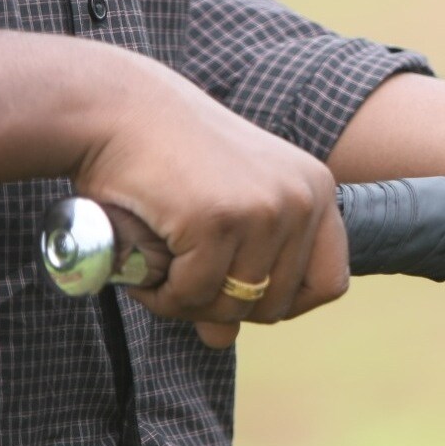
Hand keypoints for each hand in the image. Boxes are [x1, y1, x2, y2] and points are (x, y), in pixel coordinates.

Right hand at [71, 53, 348, 347]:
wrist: (115, 108)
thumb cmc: (166, 156)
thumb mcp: (219, 209)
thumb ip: (234, 269)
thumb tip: (222, 337)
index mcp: (316, 189)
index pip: (330, 283)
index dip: (285, 304)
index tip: (241, 296)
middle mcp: (301, 198)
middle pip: (277, 305)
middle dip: (224, 308)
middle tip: (181, 284)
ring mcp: (262, 209)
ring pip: (235, 305)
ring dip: (188, 305)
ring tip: (159, 274)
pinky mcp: (218, 219)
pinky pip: (194, 294)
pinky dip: (163, 295)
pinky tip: (144, 270)